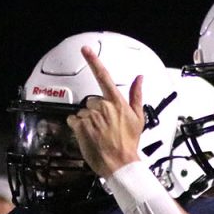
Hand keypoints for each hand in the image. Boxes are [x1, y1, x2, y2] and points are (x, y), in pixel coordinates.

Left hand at [67, 46, 145, 177]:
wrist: (120, 164)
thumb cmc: (129, 144)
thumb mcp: (138, 118)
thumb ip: (137, 95)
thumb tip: (140, 78)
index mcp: (117, 102)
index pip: (104, 77)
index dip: (94, 61)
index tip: (86, 49)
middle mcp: (103, 106)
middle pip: (93, 101)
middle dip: (96, 111)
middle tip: (105, 126)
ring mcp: (91, 116)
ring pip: (83, 112)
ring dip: (88, 121)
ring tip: (98, 134)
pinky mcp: (80, 126)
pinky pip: (74, 120)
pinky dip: (78, 127)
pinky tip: (88, 135)